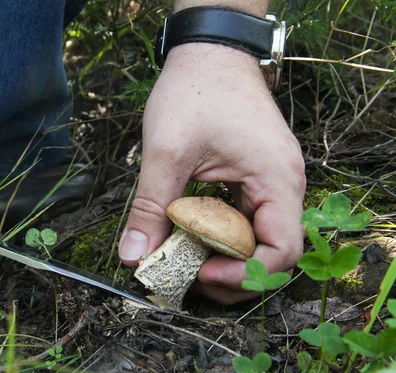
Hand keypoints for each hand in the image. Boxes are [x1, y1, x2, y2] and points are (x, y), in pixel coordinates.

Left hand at [118, 43, 305, 303]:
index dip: (243, 275)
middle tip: (188, 274)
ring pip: (257, 240)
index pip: (282, 253)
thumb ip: (150, 208)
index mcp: (277, 181)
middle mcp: (284, 186)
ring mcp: (272, 182)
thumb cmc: (195, 92)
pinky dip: (220, 234)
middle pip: (271, 254)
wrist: (209, 52)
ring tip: (185, 257)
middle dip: (231, 274)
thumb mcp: (166, 152)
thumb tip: (133, 257)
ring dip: (224, 256)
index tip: (201, 272)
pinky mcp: (256, 178)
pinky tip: (189, 233)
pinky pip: (245, 220)